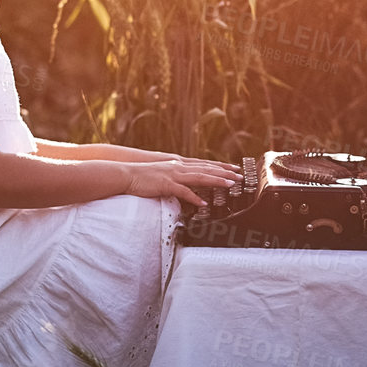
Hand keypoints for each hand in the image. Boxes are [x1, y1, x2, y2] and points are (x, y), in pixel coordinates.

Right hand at [121, 160, 240, 205]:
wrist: (127, 174)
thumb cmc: (144, 176)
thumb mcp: (164, 173)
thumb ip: (177, 177)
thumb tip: (187, 184)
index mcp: (179, 164)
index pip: (204, 165)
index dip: (220, 167)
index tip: (234, 169)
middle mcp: (179, 167)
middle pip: (206, 169)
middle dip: (224, 172)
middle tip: (239, 176)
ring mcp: (173, 175)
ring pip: (199, 177)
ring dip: (216, 181)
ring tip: (229, 185)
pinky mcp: (166, 184)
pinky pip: (183, 191)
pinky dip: (194, 197)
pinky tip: (203, 202)